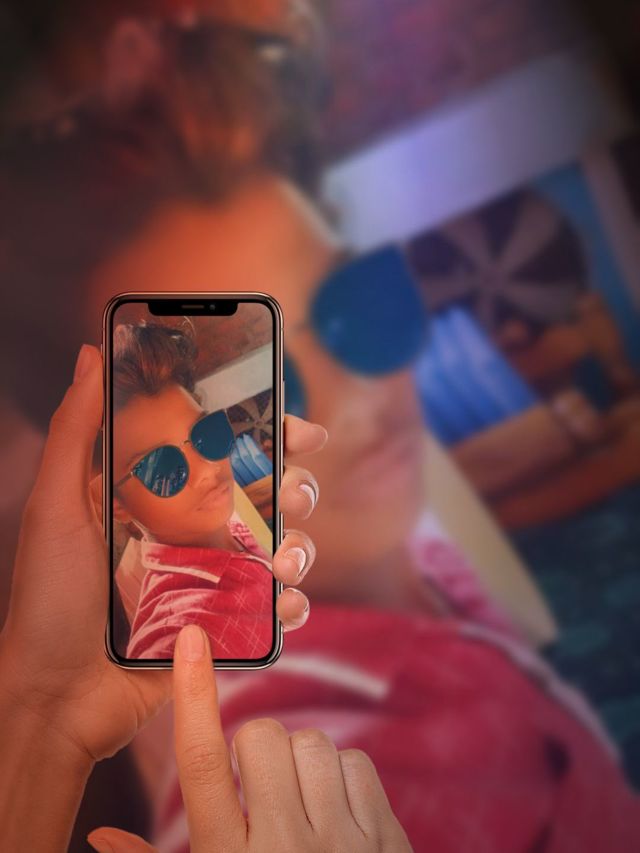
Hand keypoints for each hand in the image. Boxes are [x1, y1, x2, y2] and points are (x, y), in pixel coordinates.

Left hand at [0, 344, 326, 764]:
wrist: (54, 697)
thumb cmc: (48, 598)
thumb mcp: (55, 505)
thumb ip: (76, 429)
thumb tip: (91, 353)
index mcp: (160, 496)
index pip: (224, 451)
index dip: (267, 433)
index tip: (298, 427)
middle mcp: (194, 531)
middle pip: (267, 495)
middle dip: (296, 487)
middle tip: (294, 494)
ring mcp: (214, 579)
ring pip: (282, 548)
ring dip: (301, 547)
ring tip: (283, 562)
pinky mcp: (224, 626)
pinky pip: (274, 609)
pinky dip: (292, 605)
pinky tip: (286, 606)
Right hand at [87, 625, 412, 852]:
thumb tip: (98, 839)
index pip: (201, 764)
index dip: (193, 695)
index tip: (192, 638)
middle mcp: (285, 849)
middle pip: (261, 737)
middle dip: (255, 748)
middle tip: (258, 789)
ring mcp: (343, 845)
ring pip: (313, 742)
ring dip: (300, 761)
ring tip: (297, 804)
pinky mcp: (387, 841)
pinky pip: (357, 763)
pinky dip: (342, 775)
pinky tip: (335, 812)